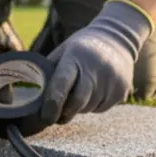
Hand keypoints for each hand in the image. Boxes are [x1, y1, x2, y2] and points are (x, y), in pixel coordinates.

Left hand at [42, 0, 153, 124]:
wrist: (116, 39)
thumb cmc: (81, 49)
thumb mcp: (64, 52)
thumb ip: (50, 73)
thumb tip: (33, 99)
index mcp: (76, 56)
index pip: (62, 83)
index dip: (52, 104)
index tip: (46, 117)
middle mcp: (96, 67)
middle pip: (77, 102)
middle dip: (64, 113)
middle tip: (57, 116)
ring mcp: (112, 79)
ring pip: (89, 108)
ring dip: (79, 108)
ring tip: (80, 92)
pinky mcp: (122, 90)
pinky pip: (101, 108)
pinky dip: (93, 106)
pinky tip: (95, 91)